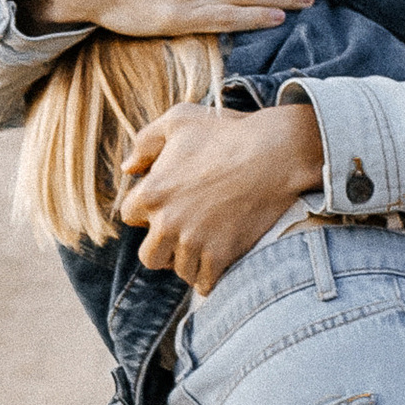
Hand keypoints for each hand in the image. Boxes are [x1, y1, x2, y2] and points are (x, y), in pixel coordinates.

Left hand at [117, 100, 324, 294]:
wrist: (275, 154)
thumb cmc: (227, 132)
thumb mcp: (179, 121)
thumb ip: (145, 142)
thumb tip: (128, 168)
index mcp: (152, 192)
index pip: (130, 216)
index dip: (147, 211)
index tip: (168, 205)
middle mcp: (167, 222)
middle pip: (149, 255)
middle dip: (163, 247)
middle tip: (183, 234)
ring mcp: (194, 242)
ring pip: (179, 270)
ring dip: (190, 261)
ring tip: (206, 244)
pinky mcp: (221, 256)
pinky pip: (204, 283)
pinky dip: (210, 276)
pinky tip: (218, 261)